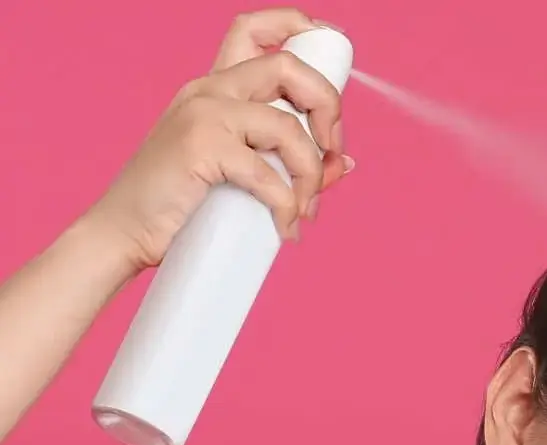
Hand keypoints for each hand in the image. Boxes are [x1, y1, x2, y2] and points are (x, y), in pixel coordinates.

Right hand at [85, 8, 351, 274]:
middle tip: (332, 156)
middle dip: (329, 109)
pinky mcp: (201, 146)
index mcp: (213, 90)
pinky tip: (286, 229)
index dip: (294, 27)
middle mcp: (208, 90)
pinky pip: (268, 174)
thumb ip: (287, 164)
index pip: (252, 31)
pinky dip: (287, 206)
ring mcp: (203, 114)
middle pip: (287, 67)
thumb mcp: (241, 179)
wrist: (123, 234)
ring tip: (304, 211)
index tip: (326, 60)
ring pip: (289, 127)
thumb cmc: (180, 209)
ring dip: (311, 175)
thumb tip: (343, 163)